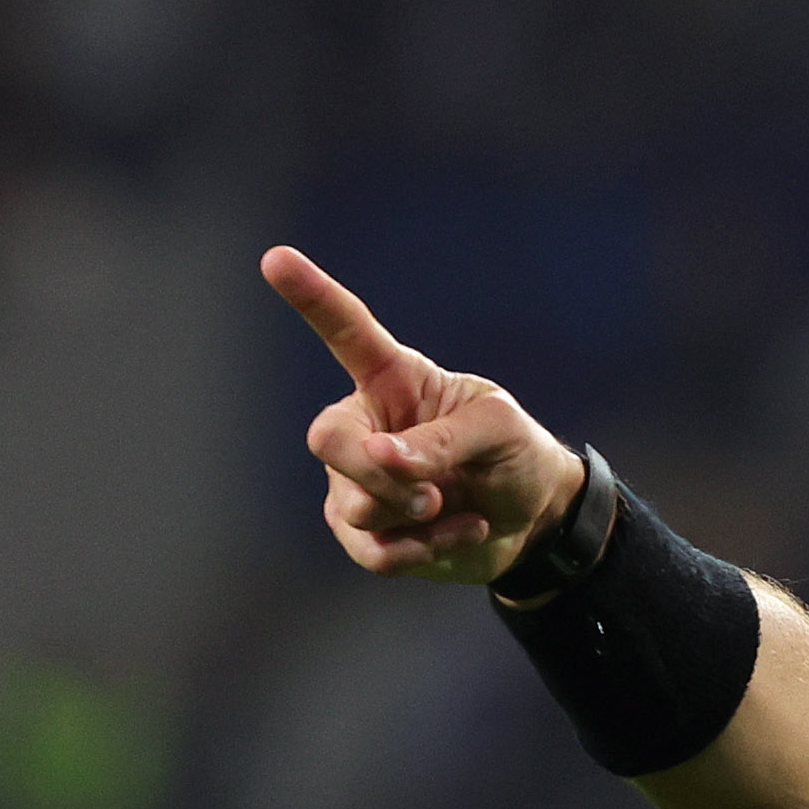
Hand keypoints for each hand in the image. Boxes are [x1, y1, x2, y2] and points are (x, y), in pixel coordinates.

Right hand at [261, 247, 586, 586]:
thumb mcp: (498, 430)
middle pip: (327, 440)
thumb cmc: (515, 454)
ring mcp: (358, 481)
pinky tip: (458, 533)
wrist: (533, 519)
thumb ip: (443, 438)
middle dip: (374, 470)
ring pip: (351, 504)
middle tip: (430, 491)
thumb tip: (384, 459)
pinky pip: (371, 549)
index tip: (275, 257)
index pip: (346, 332)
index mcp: (395, 380)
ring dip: (411, 515)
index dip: (311, 297)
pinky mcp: (366, 533)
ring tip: (451, 506)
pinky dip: (421, 550)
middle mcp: (365, 425)